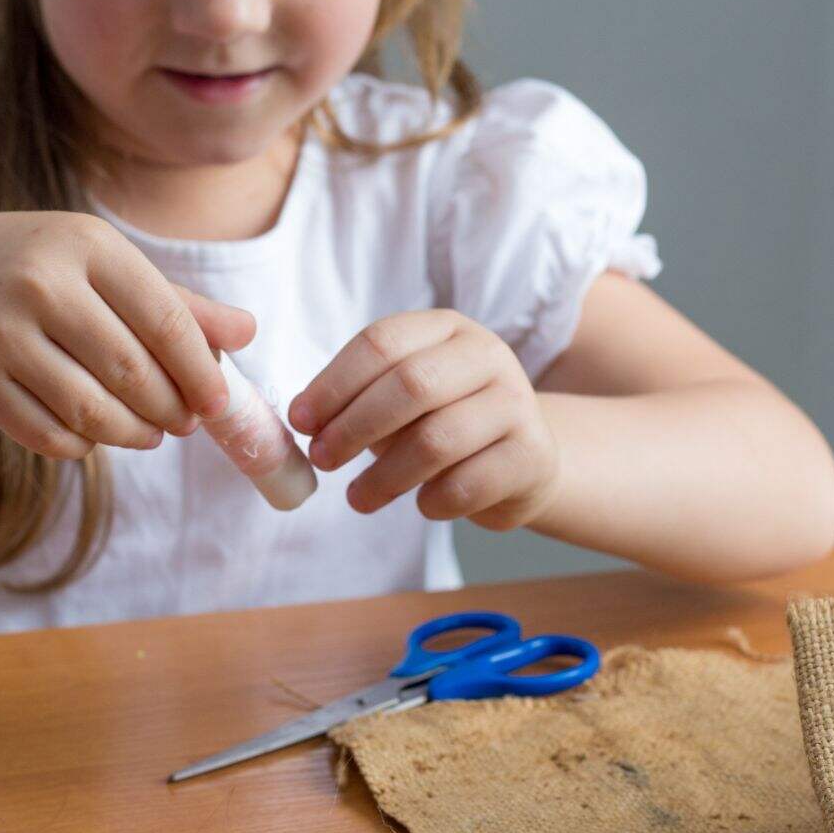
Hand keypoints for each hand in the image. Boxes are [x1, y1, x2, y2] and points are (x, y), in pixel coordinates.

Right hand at [0, 212, 254, 458]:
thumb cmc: (33, 269)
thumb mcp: (100, 264)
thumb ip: (175, 302)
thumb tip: (248, 332)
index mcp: (85, 244)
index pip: (165, 321)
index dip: (201, 372)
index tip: (219, 402)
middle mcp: (40, 284)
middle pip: (132, 373)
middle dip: (170, 409)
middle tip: (184, 422)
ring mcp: (1, 334)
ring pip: (92, 411)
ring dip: (133, 435)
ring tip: (148, 433)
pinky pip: (48, 435)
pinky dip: (82, 445)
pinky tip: (94, 434)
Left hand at [288, 310, 560, 529]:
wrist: (525, 459)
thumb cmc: (447, 421)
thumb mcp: (405, 397)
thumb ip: (360, 399)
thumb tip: (306, 419)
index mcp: (447, 328)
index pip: (382, 342)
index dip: (333, 383)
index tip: (300, 421)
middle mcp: (488, 355)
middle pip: (410, 385)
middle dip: (354, 427)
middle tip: (322, 460)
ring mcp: (517, 403)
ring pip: (437, 440)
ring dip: (385, 476)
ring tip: (358, 498)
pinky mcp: (533, 455)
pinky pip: (468, 484)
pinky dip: (433, 501)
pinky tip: (422, 503)